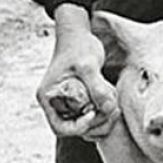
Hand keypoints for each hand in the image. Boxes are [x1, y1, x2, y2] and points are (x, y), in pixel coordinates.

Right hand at [36, 4, 118, 138]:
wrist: (78, 33)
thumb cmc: (78, 45)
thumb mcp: (87, 65)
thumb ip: (97, 87)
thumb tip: (108, 109)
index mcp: (49, 97)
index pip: (61, 127)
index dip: (80, 127)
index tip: (95, 113)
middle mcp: (56, 103)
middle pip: (76, 130)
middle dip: (96, 123)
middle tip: (112, 109)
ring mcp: (69, 103)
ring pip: (87, 126)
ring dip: (104, 120)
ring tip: (114, 102)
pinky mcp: (81, 100)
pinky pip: (93, 116)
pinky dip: (105, 113)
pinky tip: (112, 98)